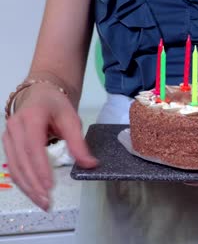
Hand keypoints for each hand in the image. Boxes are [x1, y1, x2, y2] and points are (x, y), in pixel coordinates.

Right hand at [2, 84, 97, 210]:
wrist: (41, 94)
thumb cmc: (57, 106)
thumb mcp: (72, 119)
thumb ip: (78, 143)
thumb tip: (90, 165)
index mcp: (31, 117)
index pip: (33, 146)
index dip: (40, 167)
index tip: (49, 185)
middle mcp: (15, 127)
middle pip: (21, 160)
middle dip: (33, 183)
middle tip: (47, 201)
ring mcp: (8, 136)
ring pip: (14, 166)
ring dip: (27, 186)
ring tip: (41, 202)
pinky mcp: (8, 144)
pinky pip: (13, 166)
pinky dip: (22, 181)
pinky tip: (33, 192)